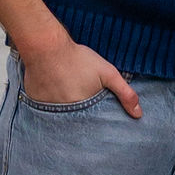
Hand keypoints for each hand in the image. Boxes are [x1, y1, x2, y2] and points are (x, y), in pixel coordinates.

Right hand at [19, 36, 141, 118]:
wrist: (45, 47)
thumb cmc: (77, 58)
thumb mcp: (107, 73)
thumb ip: (125, 93)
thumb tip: (139, 114)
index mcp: (83, 113)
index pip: (93, 127)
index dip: (97, 123)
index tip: (99, 116)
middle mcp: (64, 116)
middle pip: (77, 123)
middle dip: (82, 118)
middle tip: (83, 101)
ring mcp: (48, 111)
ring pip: (61, 118)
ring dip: (67, 111)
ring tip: (69, 94)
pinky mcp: (36, 104)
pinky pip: (47, 110)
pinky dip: (52, 104)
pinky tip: (55, 91)